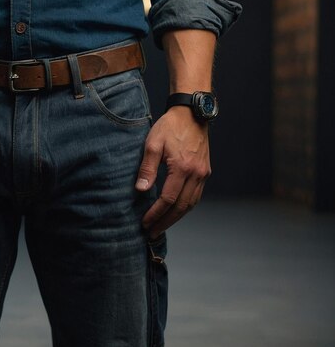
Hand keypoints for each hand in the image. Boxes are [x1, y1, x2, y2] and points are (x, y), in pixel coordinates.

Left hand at [135, 106, 210, 239]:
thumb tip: (141, 190)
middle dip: (166, 222)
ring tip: (161, 226)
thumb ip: (147, 168)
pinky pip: (195, 196)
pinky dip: (184, 207)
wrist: (192, 113)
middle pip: (181, 207)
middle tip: (152, 233)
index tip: (144, 223)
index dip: (155, 214)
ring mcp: (203, 174)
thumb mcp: (152, 144)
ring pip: (190, 204)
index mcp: (182, 168)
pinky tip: (174, 212)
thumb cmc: (170, 127)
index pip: (168, 199)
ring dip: (176, 218)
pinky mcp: (205, 172)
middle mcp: (196, 174)